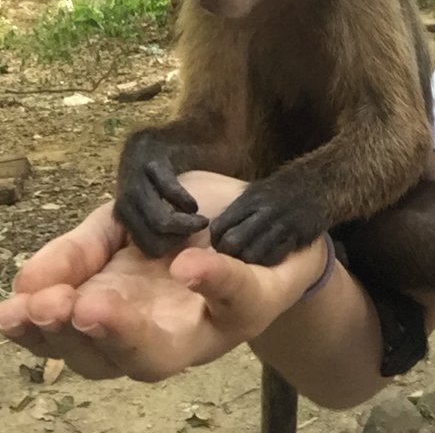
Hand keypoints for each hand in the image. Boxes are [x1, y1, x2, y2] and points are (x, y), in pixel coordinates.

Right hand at [0, 172, 329, 380]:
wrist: (266, 215)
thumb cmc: (191, 227)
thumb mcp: (125, 223)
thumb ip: (80, 251)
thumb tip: (27, 282)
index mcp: (119, 314)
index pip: (69, 337)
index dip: (38, 330)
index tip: (10, 312)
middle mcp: (158, 334)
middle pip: (110, 361)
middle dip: (75, 339)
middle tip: (50, 310)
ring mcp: (207, 326)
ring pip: (163, 353)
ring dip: (126, 332)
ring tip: (94, 304)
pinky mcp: (254, 302)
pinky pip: (234, 296)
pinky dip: (213, 281)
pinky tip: (187, 266)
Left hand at [210, 175, 322, 264]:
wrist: (322, 182)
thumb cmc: (284, 191)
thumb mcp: (258, 192)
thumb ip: (238, 210)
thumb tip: (213, 230)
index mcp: (249, 199)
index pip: (218, 227)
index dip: (216, 241)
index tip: (220, 247)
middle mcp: (263, 210)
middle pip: (232, 242)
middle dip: (228, 256)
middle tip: (233, 260)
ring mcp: (282, 222)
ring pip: (251, 254)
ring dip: (247, 263)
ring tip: (250, 264)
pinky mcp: (298, 234)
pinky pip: (275, 256)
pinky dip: (268, 261)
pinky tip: (270, 260)